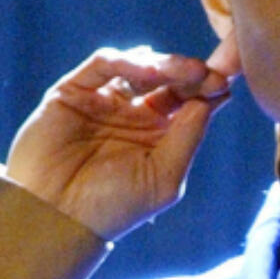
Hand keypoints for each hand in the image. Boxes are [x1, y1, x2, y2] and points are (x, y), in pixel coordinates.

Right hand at [5, 33, 240, 244]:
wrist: (55, 217)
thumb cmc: (112, 208)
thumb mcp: (164, 178)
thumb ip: (189, 137)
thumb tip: (214, 96)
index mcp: (158, 138)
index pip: (189, 102)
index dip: (208, 88)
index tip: (224, 83)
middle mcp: (133, 116)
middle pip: (170, 81)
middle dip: (192, 73)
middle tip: (208, 73)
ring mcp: (104, 101)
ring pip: (140, 66)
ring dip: (167, 64)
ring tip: (188, 71)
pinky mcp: (74, 91)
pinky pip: (104, 65)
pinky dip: (128, 61)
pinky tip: (149, 69)